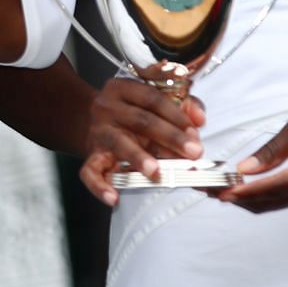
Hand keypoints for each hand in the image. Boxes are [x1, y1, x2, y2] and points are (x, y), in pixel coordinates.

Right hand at [80, 77, 206, 206]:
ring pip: (118, 143)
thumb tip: (200, 119)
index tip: (195, 132)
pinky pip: (90, 172)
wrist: (87, 120)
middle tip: (193, 153)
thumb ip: (181, 104)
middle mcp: (108, 107)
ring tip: (156, 172)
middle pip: (141, 121)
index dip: (176, 114)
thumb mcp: (150, 102)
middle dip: (170, 137)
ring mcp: (98, 132)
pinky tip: (113, 198)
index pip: (152, 98)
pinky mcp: (90, 156)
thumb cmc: (130, 112)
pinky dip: (100, 186)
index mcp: (123, 89)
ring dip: (138, 158)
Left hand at [223, 89, 287, 212]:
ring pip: (271, 203)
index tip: (216, 191)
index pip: (270, 188)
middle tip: (204, 186)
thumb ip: (272, 151)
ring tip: (214, 185)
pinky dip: (257, 194)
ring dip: (243, 198)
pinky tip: (238, 185)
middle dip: (234, 197)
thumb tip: (243, 170)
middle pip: (267, 202)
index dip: (241, 192)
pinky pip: (279, 198)